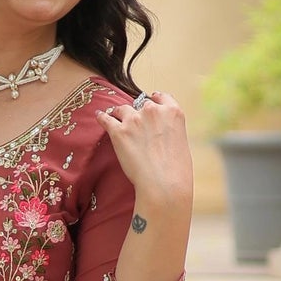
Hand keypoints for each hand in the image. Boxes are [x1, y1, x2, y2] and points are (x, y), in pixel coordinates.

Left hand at [97, 91, 192, 213]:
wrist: (164, 183)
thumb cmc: (176, 170)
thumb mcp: (181, 142)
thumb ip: (169, 130)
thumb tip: (160, 133)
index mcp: (172, 112)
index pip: (161, 97)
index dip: (154, 100)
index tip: (151, 104)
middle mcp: (153, 111)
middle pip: (141, 104)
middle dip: (138, 112)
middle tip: (137, 124)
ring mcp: (134, 120)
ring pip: (122, 109)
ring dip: (120, 114)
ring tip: (116, 119)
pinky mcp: (118, 132)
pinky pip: (106, 119)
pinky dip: (102, 118)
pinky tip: (99, 117)